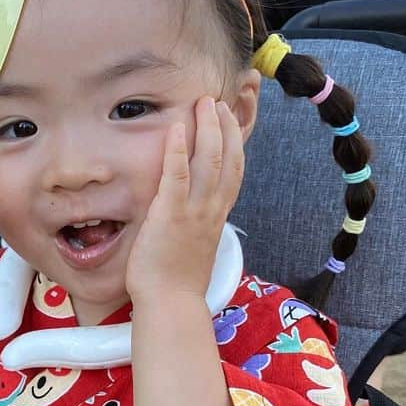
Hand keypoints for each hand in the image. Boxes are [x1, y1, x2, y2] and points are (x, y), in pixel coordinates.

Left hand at [125, 96, 243, 302]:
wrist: (171, 304)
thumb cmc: (178, 281)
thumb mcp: (196, 246)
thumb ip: (198, 224)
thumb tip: (194, 213)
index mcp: (218, 216)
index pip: (234, 171)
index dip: (235, 142)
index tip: (230, 120)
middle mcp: (211, 210)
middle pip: (227, 158)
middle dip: (224, 126)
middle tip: (216, 102)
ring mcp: (193, 212)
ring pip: (208, 160)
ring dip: (206, 128)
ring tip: (202, 104)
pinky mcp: (170, 215)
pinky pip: (176, 176)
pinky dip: (176, 149)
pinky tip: (175, 128)